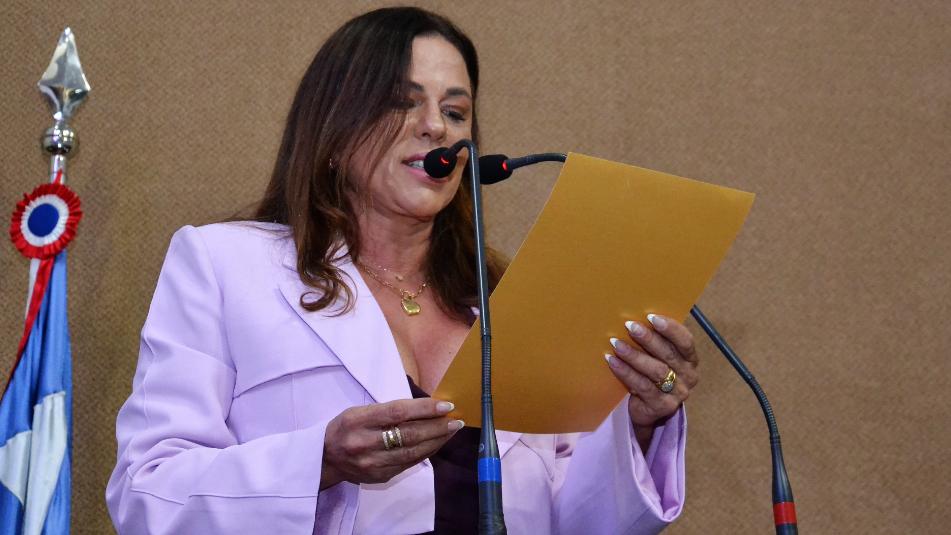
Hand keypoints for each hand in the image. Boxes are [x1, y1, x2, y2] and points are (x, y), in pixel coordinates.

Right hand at [320, 398, 462, 488]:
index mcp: (358, 420)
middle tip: (456, 420)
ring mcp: (372, 463)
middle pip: (408, 435)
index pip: (397, 412)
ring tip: (452, 431)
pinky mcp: (379, 476)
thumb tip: (425, 407)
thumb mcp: (359, 411)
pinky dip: (426, 452)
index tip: (445, 406)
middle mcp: (364, 443)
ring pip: (412, 452)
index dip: (424, 409)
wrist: (325, 458)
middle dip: (436, 427)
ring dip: (436, 441)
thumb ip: (388, 410)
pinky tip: (437, 443)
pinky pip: (408, 464)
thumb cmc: (346, 427)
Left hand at [605, 314, 698, 439]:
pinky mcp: (662, 406)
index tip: (651, 317)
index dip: (670, 328)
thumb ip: (655, 342)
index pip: (685, 341)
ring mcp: (677, 393)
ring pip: (656, 370)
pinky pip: (643, 386)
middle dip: (648, 339)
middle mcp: (688, 376)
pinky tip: (612, 361)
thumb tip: (635, 317)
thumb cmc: (650, 374)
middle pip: (669, 354)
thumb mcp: (657, 357)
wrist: (647, 410)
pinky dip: (626, 372)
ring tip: (616, 343)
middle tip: (629, 326)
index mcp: (690, 360)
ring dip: (634, 355)